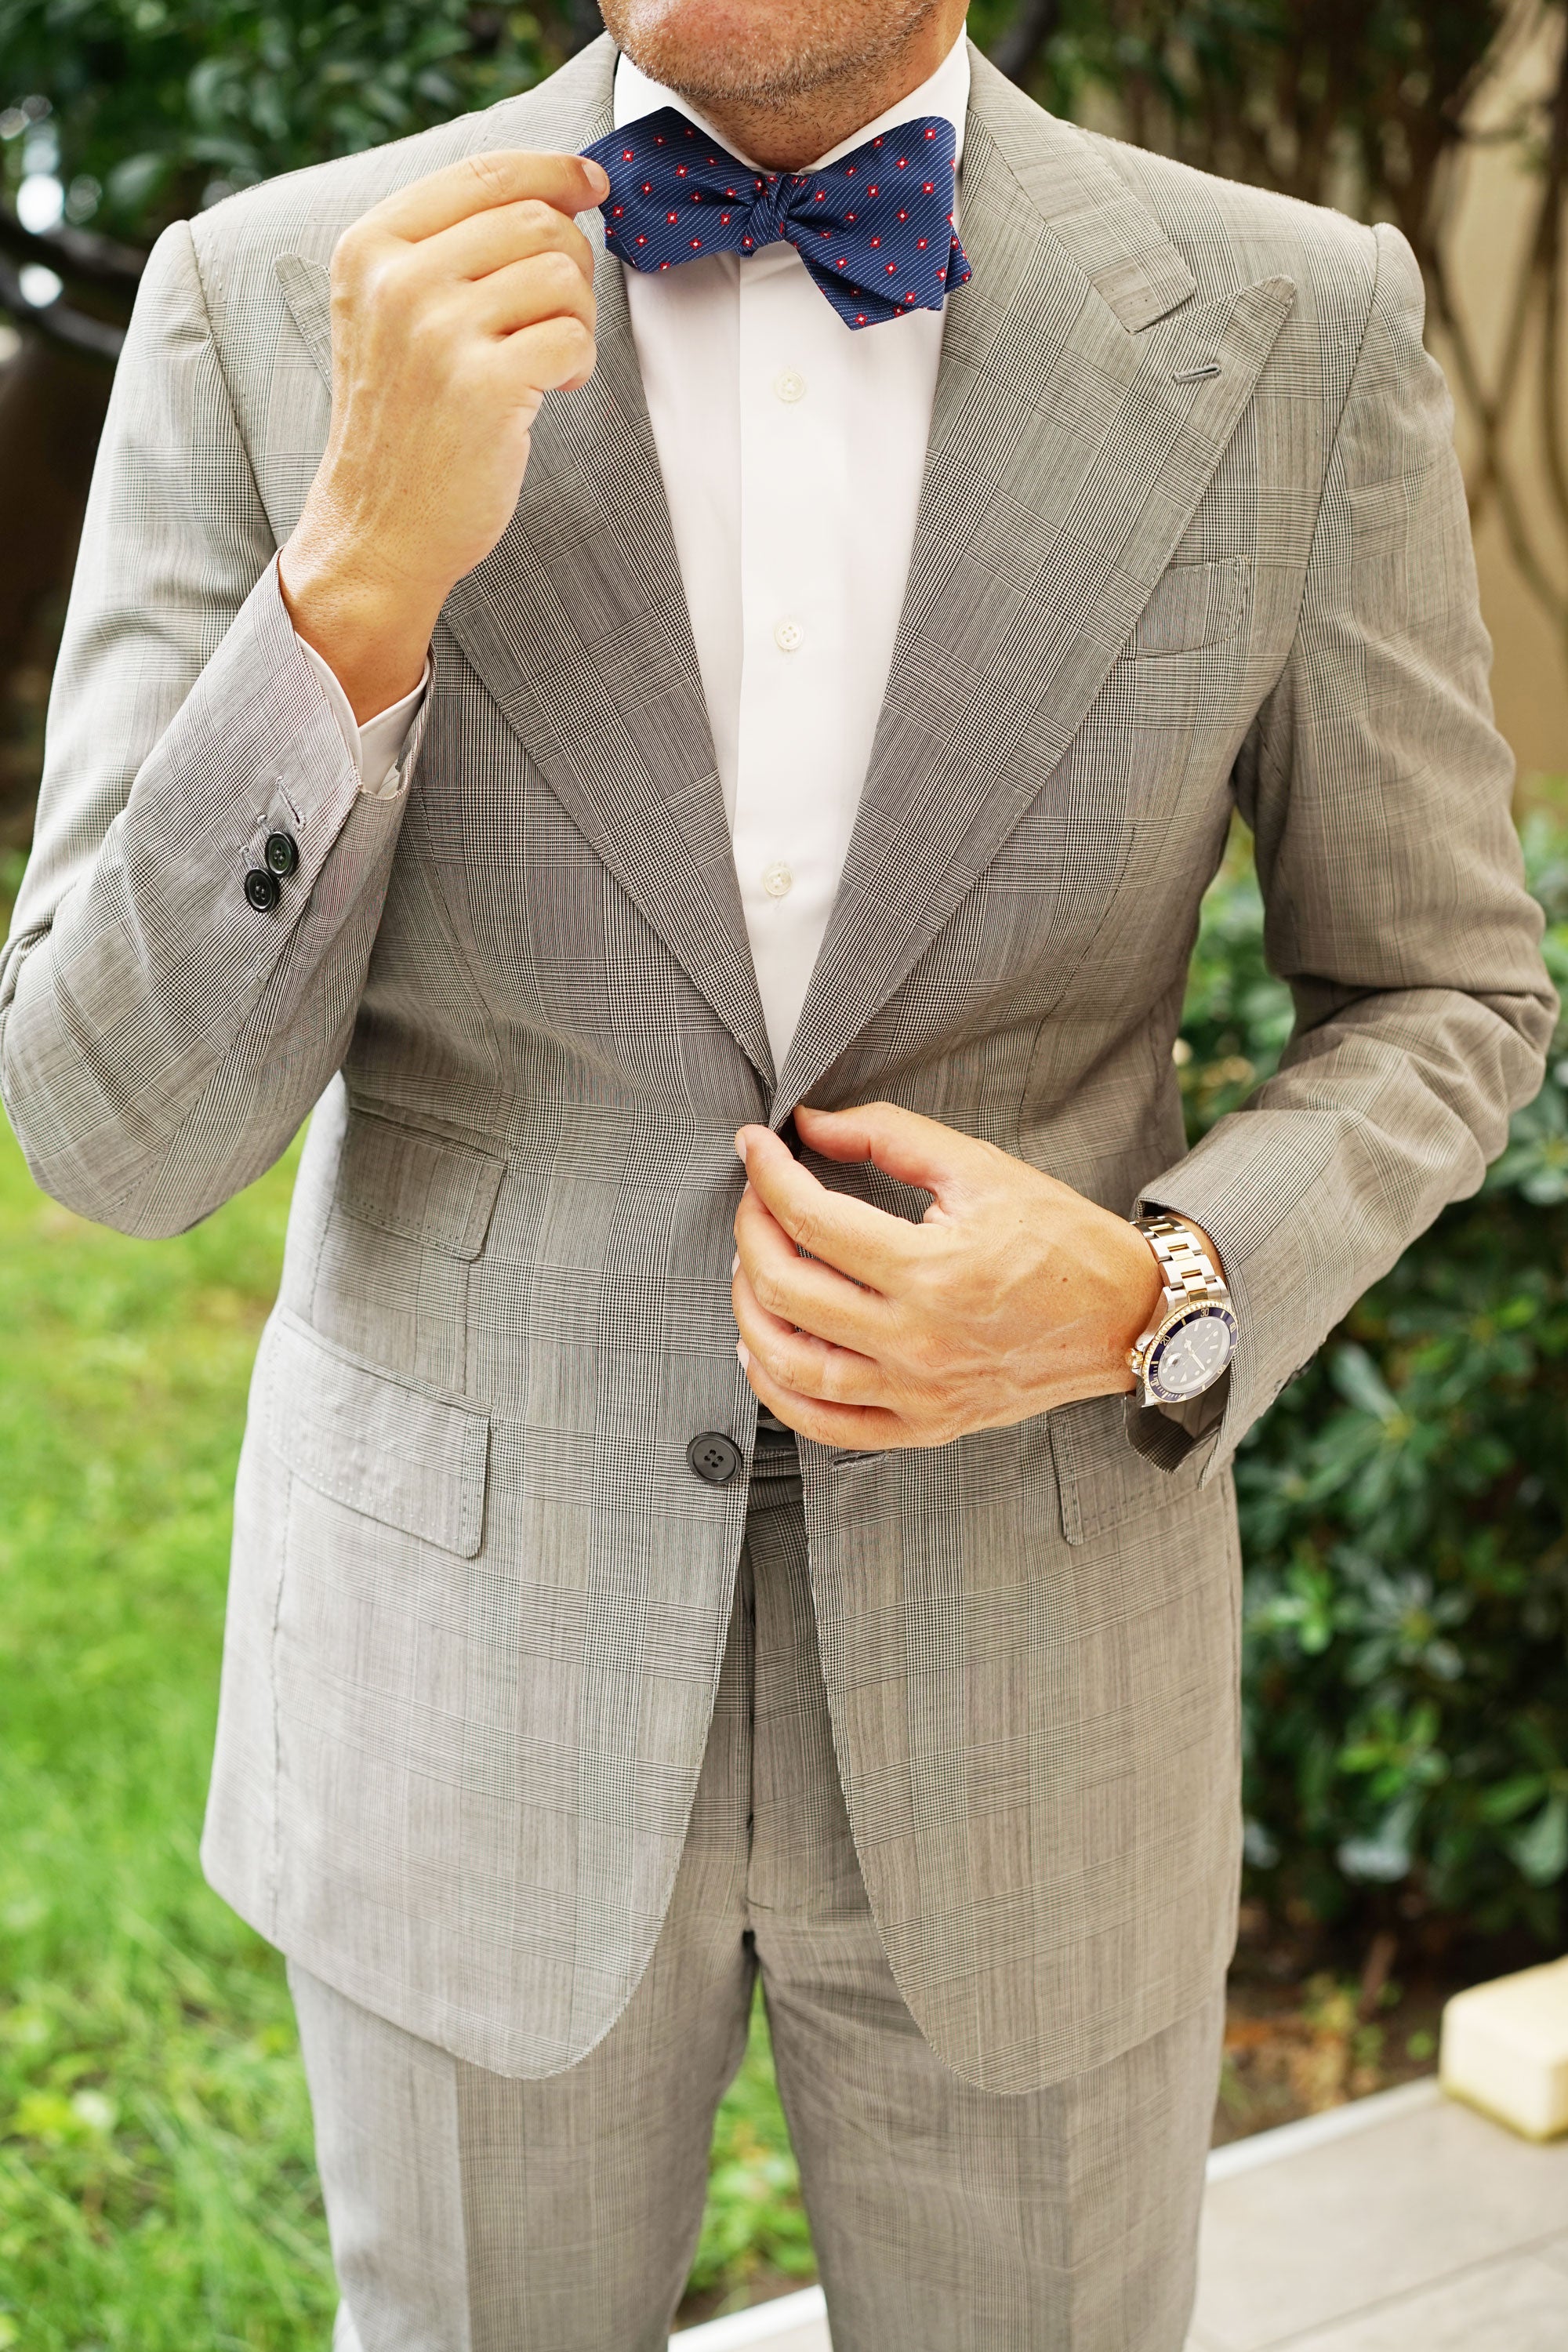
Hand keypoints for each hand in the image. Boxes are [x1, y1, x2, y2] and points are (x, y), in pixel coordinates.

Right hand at [279, 147, 608, 719]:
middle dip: (571, 265)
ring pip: (562, 275)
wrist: (377, 527)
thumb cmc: (402, 423)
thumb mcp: (392, 314)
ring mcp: (438, 332)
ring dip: (577, 319)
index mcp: (371, 246)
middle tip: (558, 316)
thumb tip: (558, 189)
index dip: (554, 170)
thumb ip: (449, 247)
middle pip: (536, 219)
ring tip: (545, 361)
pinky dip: (578, 364)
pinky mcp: (482, 386)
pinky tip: (548, 390)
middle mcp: (399, 279)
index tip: (591, 183)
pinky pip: (573, 337)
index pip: (485, 172)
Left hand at [730, 1101, 1174, 1450]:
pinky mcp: (925, 1425)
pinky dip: (778, 1391)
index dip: (767, 1174)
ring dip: (749, 1311)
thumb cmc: (1060, 1241)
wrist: (1124, 1317)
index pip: (812, 1219)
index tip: (755, 1149)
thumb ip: (888, 1135)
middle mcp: (919, 1340)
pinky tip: (763, 1350)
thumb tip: (811, 1125)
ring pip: (790, 1365)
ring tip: (750, 1270)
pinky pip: (826, 1425)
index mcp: (933, 1270)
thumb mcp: (980, 1169)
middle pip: (786, 1290)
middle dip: (750, 1233)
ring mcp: (918, 1393)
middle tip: (755, 1201)